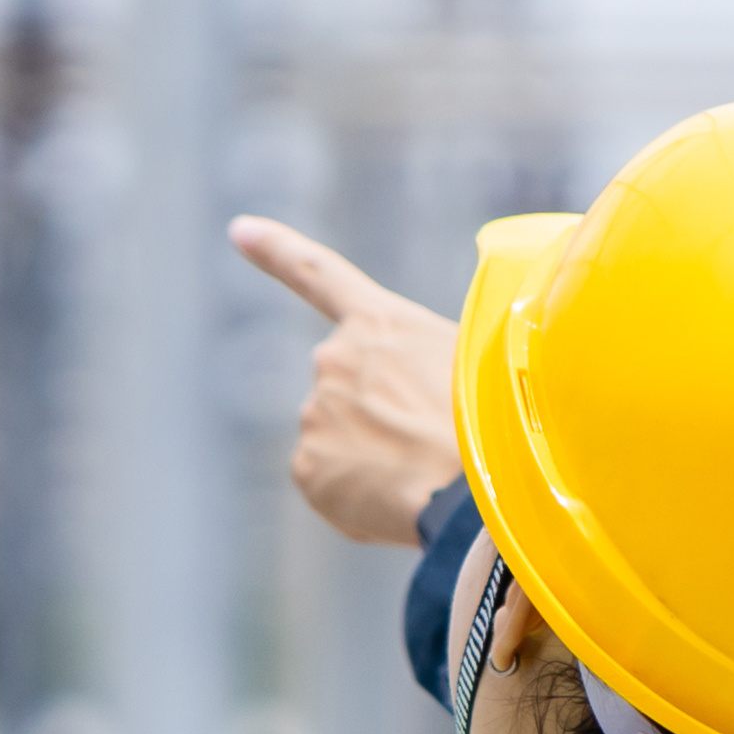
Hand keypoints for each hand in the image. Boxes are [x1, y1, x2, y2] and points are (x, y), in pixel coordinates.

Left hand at [237, 215, 463, 547]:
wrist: (472, 489)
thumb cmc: (494, 426)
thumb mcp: (474, 361)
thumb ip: (424, 363)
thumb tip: (410, 407)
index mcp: (379, 323)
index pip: (319, 274)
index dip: (276, 250)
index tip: (240, 231)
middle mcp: (334, 358)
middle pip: (347, 391)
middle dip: (377, 419)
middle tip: (429, 447)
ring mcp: (315, 413)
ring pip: (341, 441)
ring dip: (376, 460)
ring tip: (423, 476)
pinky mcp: (307, 467)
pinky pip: (332, 484)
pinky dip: (361, 498)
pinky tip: (399, 502)